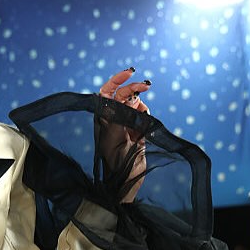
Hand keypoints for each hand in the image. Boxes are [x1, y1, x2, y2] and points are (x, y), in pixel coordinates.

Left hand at [97, 68, 150, 202]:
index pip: (107, 92)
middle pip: (123, 94)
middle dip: (134, 88)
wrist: (127, 177)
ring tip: (137, 124)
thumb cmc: (114, 158)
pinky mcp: (138, 130)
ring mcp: (126, 123)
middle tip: (146, 86)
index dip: (116, 80)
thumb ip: (119, 114)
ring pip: (136, 104)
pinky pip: (144, 115)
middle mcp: (113, 118)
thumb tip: (126, 98)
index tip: (129, 73)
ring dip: (140, 107)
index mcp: (102, 117)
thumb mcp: (113, 134)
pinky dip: (146, 117)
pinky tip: (141, 130)